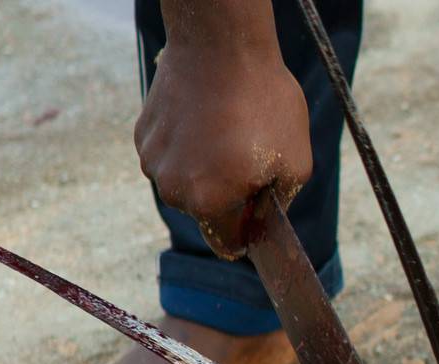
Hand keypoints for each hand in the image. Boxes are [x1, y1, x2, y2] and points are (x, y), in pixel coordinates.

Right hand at [135, 38, 311, 258]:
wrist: (221, 44)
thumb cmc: (264, 105)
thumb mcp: (295, 166)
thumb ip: (279, 204)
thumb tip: (266, 219)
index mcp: (208, 204)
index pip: (228, 244)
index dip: (248, 234)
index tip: (259, 217)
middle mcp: (173, 188)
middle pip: (207, 213)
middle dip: (230, 197)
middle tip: (249, 161)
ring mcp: (153, 159)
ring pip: (186, 183)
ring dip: (206, 170)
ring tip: (228, 135)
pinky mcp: (143, 133)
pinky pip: (171, 155)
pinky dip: (188, 146)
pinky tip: (206, 121)